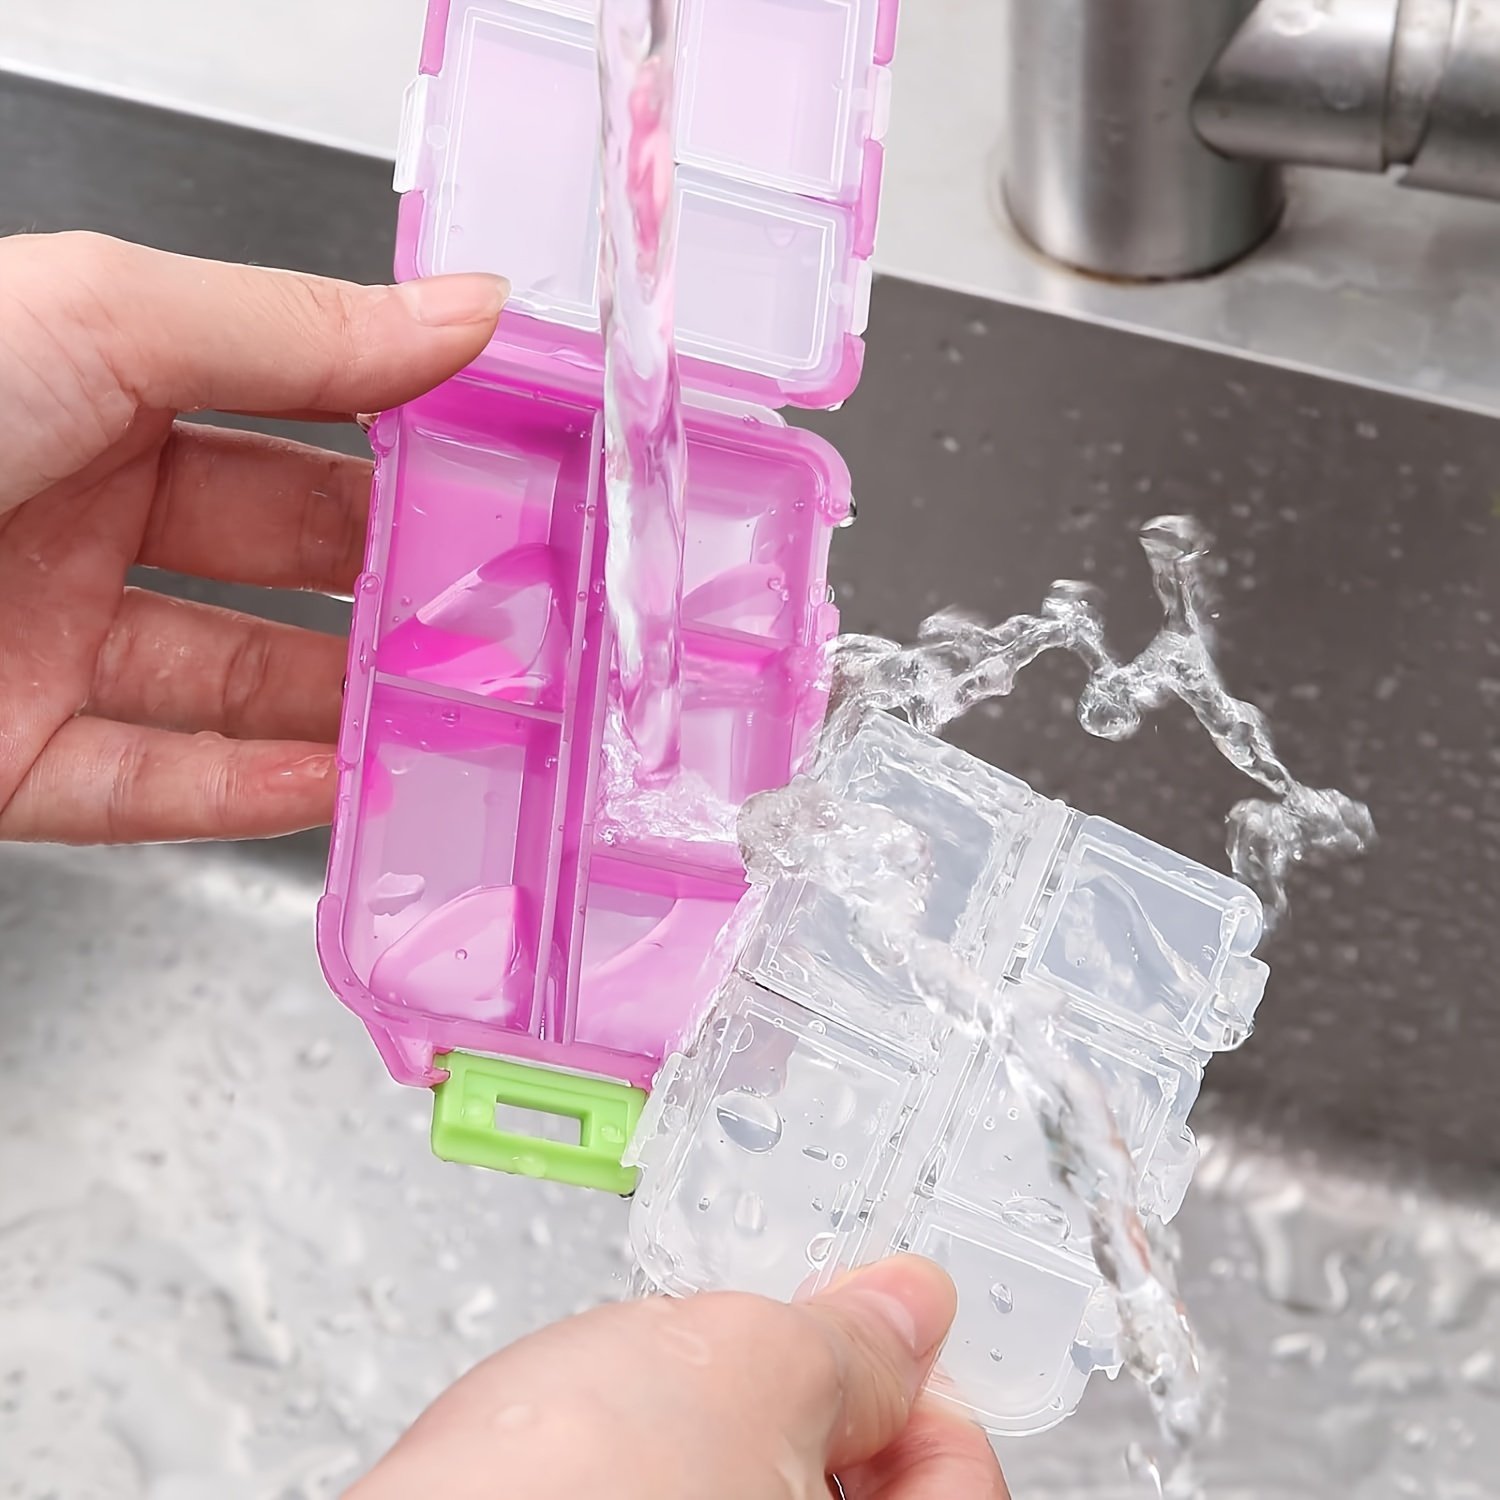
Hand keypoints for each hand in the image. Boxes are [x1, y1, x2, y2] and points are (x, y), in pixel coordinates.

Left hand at [0, 231, 507, 842]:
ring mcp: (43, 639)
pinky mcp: (9, 757)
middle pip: (278, 557)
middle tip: (500, 606)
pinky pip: (159, 783)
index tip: (505, 474)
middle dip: (392, 583)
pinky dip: (257, 792)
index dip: (402, 443)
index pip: (290, 416)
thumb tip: (465, 316)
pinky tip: (342, 783)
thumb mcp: (105, 322)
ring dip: (345, 701)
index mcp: (89, 381)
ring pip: (234, 682)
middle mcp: (72, 510)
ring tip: (452, 709)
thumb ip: (300, 332)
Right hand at [352, 1257, 1008, 1499]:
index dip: (920, 1387)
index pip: (960, 1484)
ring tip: (661, 1396)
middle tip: (769, 1348)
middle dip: (818, 1414)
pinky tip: (598, 1452)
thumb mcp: (743, 1371)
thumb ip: (849, 1343)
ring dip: (721, 1447)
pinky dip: (653, 1482)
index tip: (875, 1333)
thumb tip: (907, 1313)